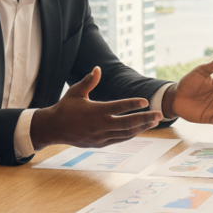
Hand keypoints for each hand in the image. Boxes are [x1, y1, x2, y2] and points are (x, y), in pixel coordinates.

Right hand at [31, 67, 162, 149]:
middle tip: (159, 114)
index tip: (145, 101)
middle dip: (145, 119)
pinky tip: (140, 129)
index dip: (133, 104)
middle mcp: (100, 125)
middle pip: (127, 123)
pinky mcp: (100, 144)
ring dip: (141, 127)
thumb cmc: (65, 108)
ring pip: (126, 133)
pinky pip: (119, 139)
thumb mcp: (75, 92)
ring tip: (154, 122)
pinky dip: (131, 134)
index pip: (118, 107)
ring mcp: (101, 136)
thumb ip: (88, 81)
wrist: (53, 129)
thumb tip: (98, 68)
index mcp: (95, 111)